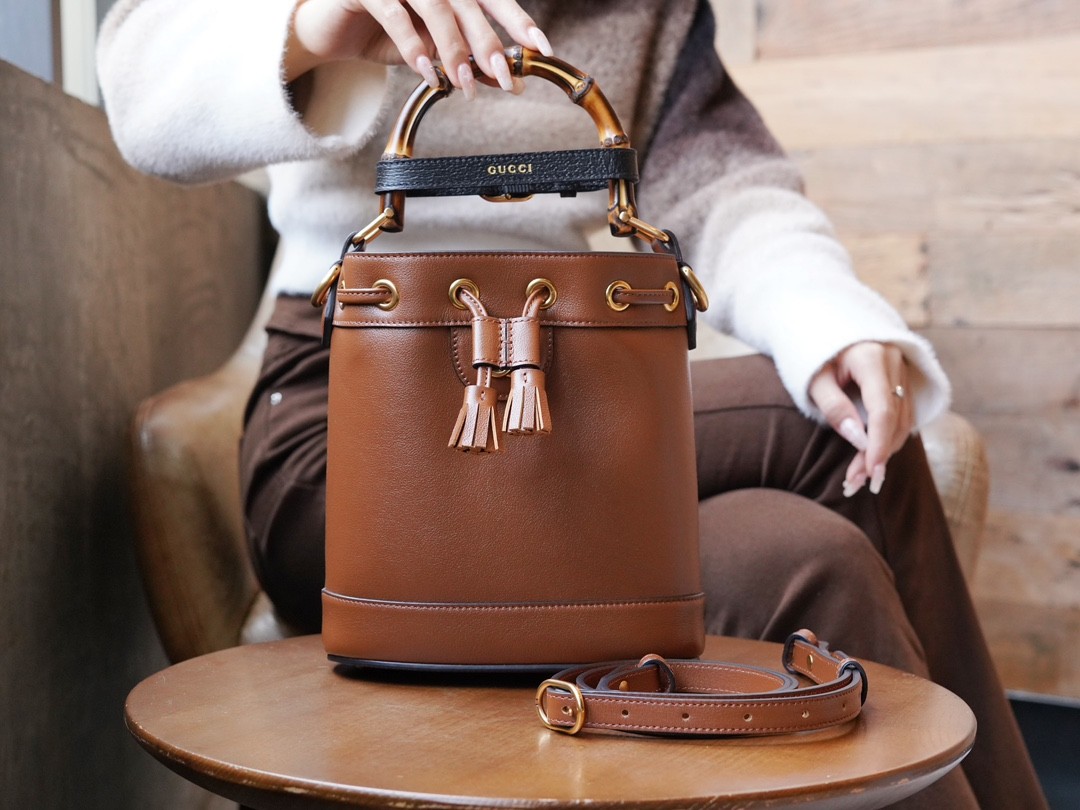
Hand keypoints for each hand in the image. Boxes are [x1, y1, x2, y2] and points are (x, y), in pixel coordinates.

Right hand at [285, 0, 552, 98]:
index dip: (518, 20)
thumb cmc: (388, 34)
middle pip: (469, 3)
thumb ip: (469, 60)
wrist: (333, 29)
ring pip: (436, 8)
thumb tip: (511, 80)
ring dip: (453, 49)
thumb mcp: (435, 51)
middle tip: (505, 77)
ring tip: (464, 84)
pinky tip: (427, 73)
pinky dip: (413, 47)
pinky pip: (395, 16)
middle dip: (488, 43)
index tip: (540, 46)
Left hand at [808, 342, 913, 496]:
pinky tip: (870, 459)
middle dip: (879, 454)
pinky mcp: (903, 382)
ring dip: (885, 451)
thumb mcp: (814, 378)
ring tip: (860, 477)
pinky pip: (903, 416)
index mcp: (872, 358)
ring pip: (904, 421)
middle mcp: (895, 363)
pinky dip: (889, 439)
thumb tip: (858, 439)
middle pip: (896, 420)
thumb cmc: (815, 353)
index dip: (879, 444)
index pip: (883, 410)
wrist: (827, 326)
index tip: (870, 471)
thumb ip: (834, 406)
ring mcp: (903, 372)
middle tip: (857, 483)